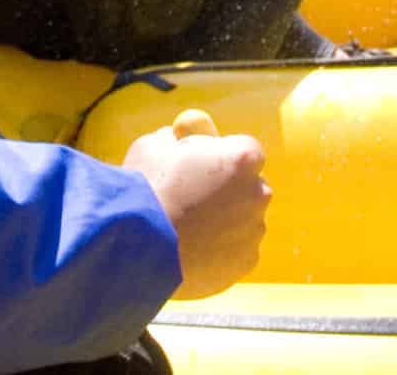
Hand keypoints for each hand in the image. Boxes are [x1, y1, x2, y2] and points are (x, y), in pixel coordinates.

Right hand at [121, 109, 268, 297]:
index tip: (203, 164)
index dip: (223, 155)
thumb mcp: (156, 145)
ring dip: (223, 221)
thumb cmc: (146, 189)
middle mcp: (258, 193)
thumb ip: (179, 137)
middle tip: (195, 197)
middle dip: (229, 189)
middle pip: (250, 186)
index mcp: (243, 157)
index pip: (246, 150)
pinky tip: (190, 250)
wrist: (138, 248)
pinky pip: (236, 250)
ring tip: (185, 229)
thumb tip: (182, 135)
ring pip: (243, 220)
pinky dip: (219, 251)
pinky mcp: (246, 261)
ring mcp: (254, 230)